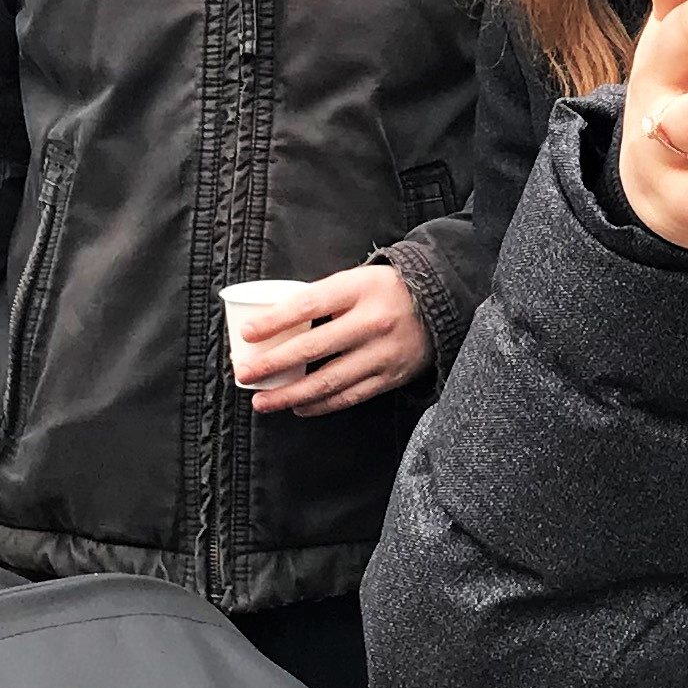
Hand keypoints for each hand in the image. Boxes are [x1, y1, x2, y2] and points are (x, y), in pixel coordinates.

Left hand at [240, 263, 429, 416]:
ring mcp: (382, 353)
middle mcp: (372, 322)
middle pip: (312, 347)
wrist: (442, 302)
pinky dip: (321, 405)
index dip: (275, 322)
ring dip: (291, 394)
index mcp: (359, 289)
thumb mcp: (356, 280)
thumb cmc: (386, 290)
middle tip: (245, 375)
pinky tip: (299, 407)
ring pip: (328, 380)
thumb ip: (322, 298)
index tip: (247, 335)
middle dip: (273, 364)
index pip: (308, 306)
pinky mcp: (391, 376)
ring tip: (263, 402)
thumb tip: (274, 321)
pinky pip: (349, 396)